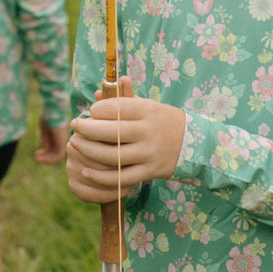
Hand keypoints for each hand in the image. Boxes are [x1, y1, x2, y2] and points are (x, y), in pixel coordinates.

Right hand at [34, 119, 68, 163]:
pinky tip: (40, 158)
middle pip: (56, 152)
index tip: (37, 153)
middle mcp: (63, 138)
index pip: (55, 147)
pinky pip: (59, 155)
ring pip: (58, 155)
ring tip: (36, 159)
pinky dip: (50, 159)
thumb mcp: (45, 129)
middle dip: (46, 157)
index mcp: (59, 134)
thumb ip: (46, 139)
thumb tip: (46, 149)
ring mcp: (64, 140)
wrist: (52, 108)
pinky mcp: (63, 141)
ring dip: (47, 159)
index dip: (46, 152)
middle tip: (36, 158)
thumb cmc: (48, 116)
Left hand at [67, 78, 184, 204]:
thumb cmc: (164, 121)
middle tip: (75, 126)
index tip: (90, 112)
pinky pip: (120, 177)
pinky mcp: (149, 172)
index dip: (97, 110)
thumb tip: (96, 94)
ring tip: (76, 145)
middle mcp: (148, 131)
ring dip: (89, 151)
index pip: (115, 108)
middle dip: (87, 129)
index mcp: (147, 111)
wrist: (197, 144)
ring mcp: (148, 153)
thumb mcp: (149, 105)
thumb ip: (123, 100)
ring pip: (111, 156)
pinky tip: (86, 172)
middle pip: (109, 132)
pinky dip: (100, 177)